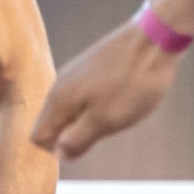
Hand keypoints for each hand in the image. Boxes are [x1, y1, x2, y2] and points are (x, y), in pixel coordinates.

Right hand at [31, 18, 179, 158]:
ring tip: (117, 113)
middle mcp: (60, 84)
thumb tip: (59, 155)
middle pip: (53, 123)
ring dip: (88, 120)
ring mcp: (75, 73)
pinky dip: (97, 105)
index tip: (86, 146)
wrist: (154, 39)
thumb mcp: (106, 120)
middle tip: (106, 129)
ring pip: (70, 109)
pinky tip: (121, 99)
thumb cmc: (131, 82)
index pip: (38, 136)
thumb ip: (78, 139)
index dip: (57, 149)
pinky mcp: (91, 66)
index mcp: (58, 99)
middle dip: (75, 135)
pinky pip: (83, 95)